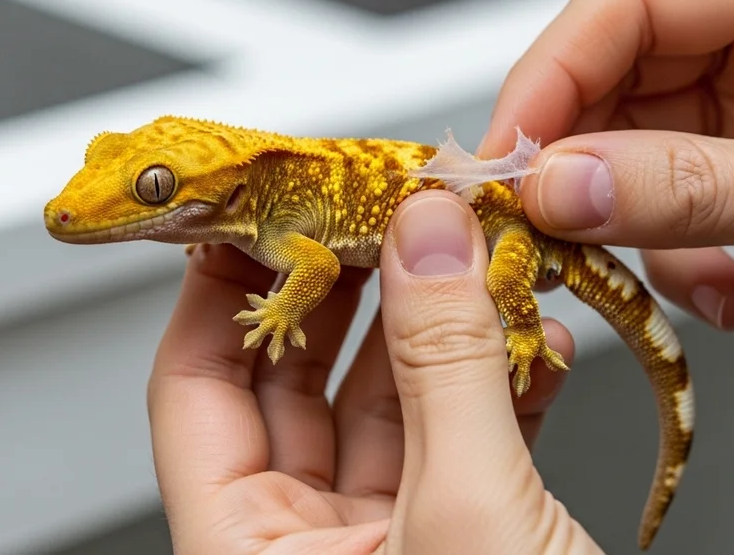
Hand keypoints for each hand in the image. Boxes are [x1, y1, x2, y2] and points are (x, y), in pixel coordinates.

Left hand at [148, 190, 596, 553]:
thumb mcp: (467, 509)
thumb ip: (446, 366)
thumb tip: (430, 243)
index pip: (193, 391)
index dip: (220, 289)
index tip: (256, 213)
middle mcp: (308, 552)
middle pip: (303, 385)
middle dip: (359, 289)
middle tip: (388, 214)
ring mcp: (388, 547)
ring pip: (396, 407)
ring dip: (448, 331)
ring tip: (477, 259)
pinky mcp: (467, 544)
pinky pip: (465, 446)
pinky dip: (506, 391)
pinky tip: (540, 346)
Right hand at [480, 0, 733, 384]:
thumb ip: (694, 190)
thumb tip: (562, 183)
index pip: (635, 0)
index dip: (553, 77)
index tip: (505, 158)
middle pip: (618, 70)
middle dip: (577, 156)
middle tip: (538, 224)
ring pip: (632, 143)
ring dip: (626, 219)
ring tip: (639, 274)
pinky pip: (668, 199)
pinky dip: (669, 253)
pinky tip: (713, 292)